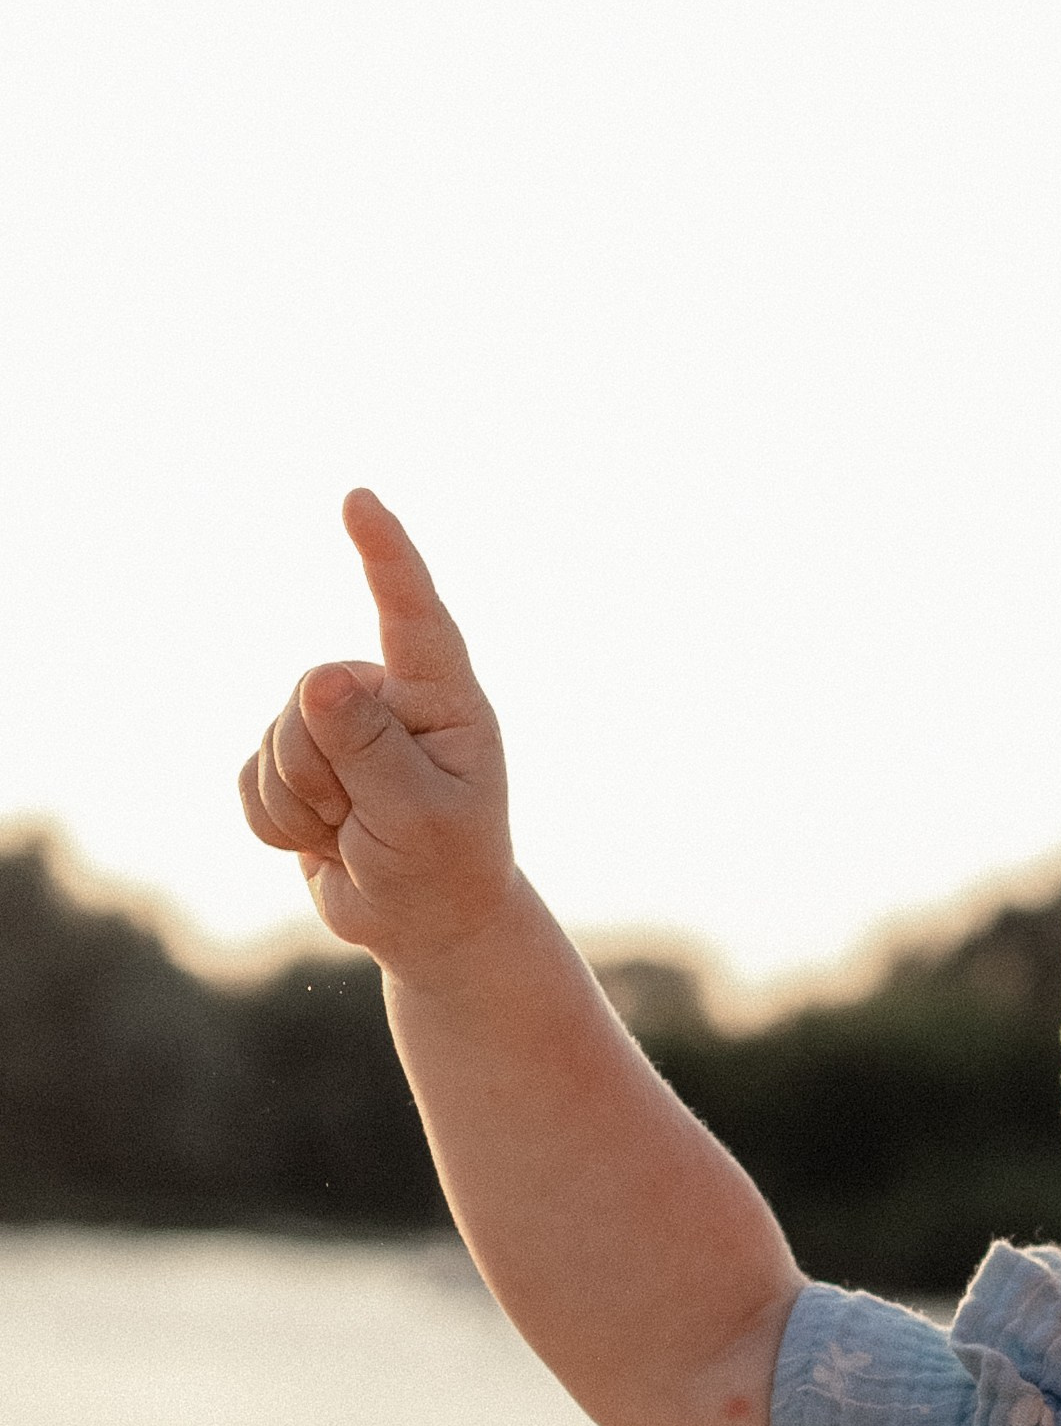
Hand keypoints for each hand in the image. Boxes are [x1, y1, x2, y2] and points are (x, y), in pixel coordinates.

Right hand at [238, 490, 516, 976]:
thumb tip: (319, 677)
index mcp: (443, 701)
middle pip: (309, 701)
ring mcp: (340, 724)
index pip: (412, 615)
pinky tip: (322, 840)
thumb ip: (370, 748)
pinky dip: (277, 822)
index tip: (359, 501)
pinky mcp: (297, 758)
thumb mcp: (417, 817)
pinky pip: (251, 778)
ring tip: (354, 832)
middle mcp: (390, 698)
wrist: (425, 924)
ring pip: (275, 739)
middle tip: (368, 821)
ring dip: (303, 805)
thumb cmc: (444, 868)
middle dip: (321, 771)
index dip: (384, 554)